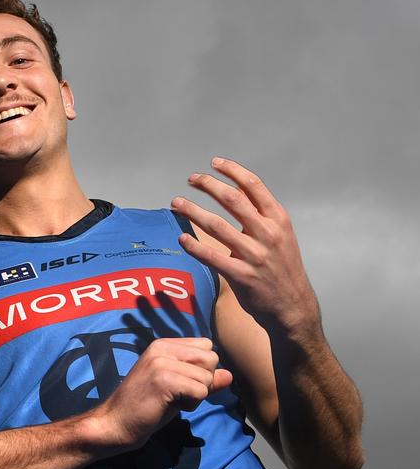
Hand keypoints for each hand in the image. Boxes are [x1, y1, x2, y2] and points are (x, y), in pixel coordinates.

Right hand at [91, 337, 231, 452]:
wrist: (116, 422)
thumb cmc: (146, 406)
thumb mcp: (178, 388)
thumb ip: (202, 379)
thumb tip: (230, 375)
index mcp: (164, 344)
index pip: (206, 346)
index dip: (202, 369)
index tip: (182, 383)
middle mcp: (163, 347)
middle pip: (211, 358)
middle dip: (204, 381)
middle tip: (180, 394)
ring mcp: (162, 362)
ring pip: (207, 376)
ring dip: (198, 395)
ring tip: (174, 400)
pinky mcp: (163, 379)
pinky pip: (200, 391)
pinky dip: (192, 404)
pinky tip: (172, 406)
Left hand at [171, 157, 318, 332]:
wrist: (293, 306)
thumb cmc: (282, 266)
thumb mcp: (281, 234)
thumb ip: (260, 213)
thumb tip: (236, 188)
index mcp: (277, 219)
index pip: (253, 185)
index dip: (232, 170)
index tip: (214, 162)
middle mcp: (268, 233)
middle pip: (232, 199)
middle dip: (208, 184)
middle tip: (191, 179)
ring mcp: (255, 255)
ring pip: (216, 225)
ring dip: (192, 211)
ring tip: (176, 203)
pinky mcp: (242, 276)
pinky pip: (212, 257)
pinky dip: (194, 246)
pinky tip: (181, 238)